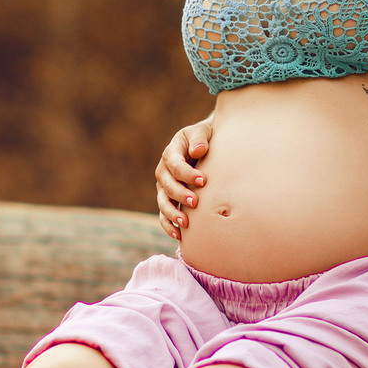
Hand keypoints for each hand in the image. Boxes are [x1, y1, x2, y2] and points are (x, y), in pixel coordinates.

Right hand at [155, 116, 213, 239]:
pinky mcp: (167, 200)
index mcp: (171, 153)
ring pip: (163, 202)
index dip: (187, 174)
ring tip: (186, 223)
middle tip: (196, 202)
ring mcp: (163, 187)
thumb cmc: (204, 139)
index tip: (203, 180)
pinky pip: (163, 215)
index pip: (175, 165)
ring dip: (173, 213)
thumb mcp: (202, 132)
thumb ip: (200, 139)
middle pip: (168, 185)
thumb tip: (198, 150)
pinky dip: (169, 225)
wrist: (202, 147)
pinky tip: (179, 235)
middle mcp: (163, 171)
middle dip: (181, 194)